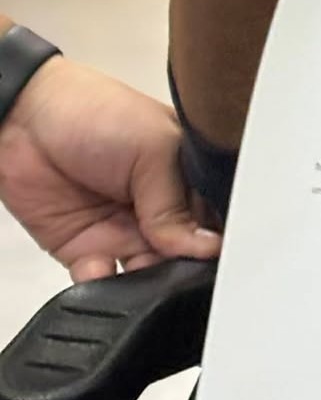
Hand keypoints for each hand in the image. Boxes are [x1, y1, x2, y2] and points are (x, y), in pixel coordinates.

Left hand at [0, 55, 220, 281]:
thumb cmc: (97, 113)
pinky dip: (102, 286)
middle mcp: (163, 209)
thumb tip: (203, 246)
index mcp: (191, 179)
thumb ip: (175, 204)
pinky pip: (101, 282)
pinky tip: (101, 266)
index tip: (212, 251)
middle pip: (186, 256)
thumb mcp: (155, 147)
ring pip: (149, 275)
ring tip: (138, 264)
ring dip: (146, 280)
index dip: (216, 240)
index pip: (216, 221)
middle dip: (182, 265)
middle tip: (172, 258)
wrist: (24, 119)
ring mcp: (127, 231)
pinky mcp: (87, 250)